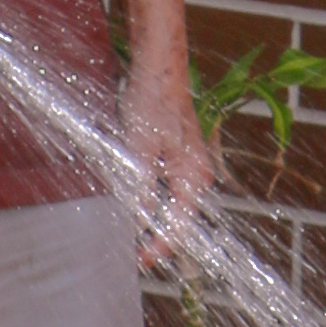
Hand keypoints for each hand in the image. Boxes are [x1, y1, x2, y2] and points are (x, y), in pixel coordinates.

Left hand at [122, 57, 214, 267]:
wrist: (159, 67)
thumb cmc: (153, 101)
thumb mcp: (139, 147)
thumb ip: (138, 187)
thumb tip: (134, 221)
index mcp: (194, 177)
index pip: (179, 227)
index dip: (158, 247)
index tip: (137, 259)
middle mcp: (197, 176)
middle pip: (178, 219)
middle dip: (154, 236)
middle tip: (128, 251)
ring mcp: (190, 167)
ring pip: (171, 206)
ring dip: (151, 219)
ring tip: (127, 231)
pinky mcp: (179, 158)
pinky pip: (167, 190)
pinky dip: (150, 200)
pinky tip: (132, 203)